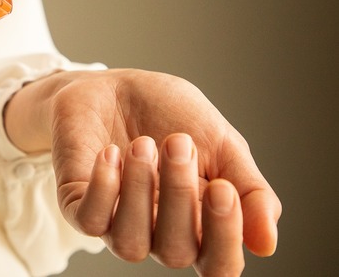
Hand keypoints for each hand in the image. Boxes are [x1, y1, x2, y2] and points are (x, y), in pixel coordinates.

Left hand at [4, 69, 280, 275]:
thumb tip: (266, 244)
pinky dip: (103, 189)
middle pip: (176, 252)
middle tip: (179, 142)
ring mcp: (115, 222)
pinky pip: (89, 221)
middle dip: (179, 196)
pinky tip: (110, 153)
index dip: (224, 237)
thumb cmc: (171, 115)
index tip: (222, 187)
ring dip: (139, 192)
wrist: (114, 84)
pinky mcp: (77, 203)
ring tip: (142, 144)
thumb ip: (250, 191)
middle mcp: (157, 233)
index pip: (218, 264)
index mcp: (199, 225)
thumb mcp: (222, 145)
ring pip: (131, 244)